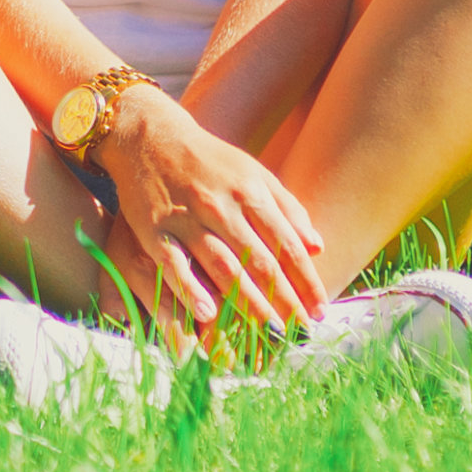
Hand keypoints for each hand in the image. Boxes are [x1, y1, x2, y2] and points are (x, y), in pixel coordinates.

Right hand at [95, 86, 324, 340]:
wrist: (151, 136)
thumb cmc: (210, 161)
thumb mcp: (254, 174)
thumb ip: (287, 208)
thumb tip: (317, 247)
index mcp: (250, 192)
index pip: (286, 244)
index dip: (306, 280)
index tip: (320, 311)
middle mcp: (222, 205)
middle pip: (260, 261)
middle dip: (284, 302)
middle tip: (300, 335)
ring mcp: (187, 217)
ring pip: (223, 267)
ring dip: (249, 305)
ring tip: (268, 335)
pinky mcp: (154, 228)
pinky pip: (175, 264)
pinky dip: (191, 290)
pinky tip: (207, 315)